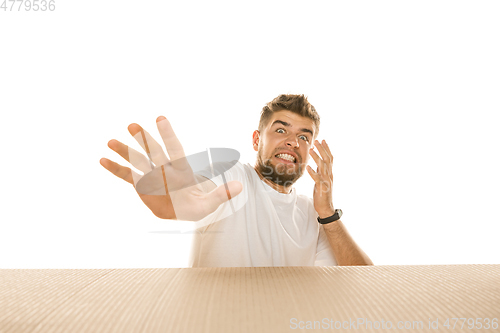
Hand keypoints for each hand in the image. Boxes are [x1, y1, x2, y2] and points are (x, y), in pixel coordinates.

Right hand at [100, 116, 241, 220]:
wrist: (185, 211)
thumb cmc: (198, 205)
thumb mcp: (210, 203)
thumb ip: (222, 194)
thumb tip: (240, 187)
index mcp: (182, 171)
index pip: (175, 150)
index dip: (168, 135)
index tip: (161, 119)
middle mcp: (166, 170)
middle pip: (154, 152)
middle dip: (144, 140)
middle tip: (133, 125)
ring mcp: (152, 176)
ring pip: (138, 161)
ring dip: (126, 151)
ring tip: (111, 141)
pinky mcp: (142, 186)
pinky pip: (127, 176)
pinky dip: (116, 169)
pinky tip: (102, 160)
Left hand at [306, 140, 334, 217]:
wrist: (325, 208)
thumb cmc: (322, 194)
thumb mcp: (321, 180)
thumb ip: (320, 172)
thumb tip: (317, 164)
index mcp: (329, 173)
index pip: (330, 158)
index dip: (326, 149)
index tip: (322, 140)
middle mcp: (329, 175)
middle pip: (327, 159)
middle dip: (322, 149)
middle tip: (317, 140)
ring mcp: (326, 181)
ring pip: (322, 167)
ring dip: (316, 157)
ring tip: (310, 149)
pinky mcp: (322, 188)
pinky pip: (317, 179)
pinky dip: (312, 172)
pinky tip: (307, 167)